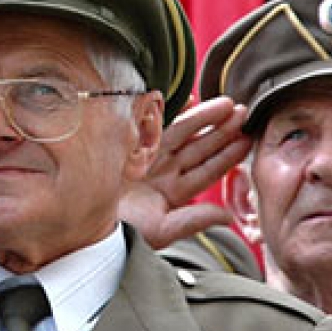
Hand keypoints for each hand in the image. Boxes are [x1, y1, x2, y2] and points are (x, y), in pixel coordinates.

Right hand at [119, 96, 252, 248]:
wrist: (84, 220)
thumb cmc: (120, 231)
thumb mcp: (162, 230)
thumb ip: (194, 221)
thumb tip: (227, 217)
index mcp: (173, 193)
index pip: (207, 170)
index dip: (228, 155)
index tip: (247, 140)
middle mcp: (163, 173)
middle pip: (198, 147)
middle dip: (221, 130)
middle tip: (243, 112)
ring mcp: (146, 158)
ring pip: (181, 133)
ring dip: (203, 118)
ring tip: (226, 104)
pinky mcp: (128, 146)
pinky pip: (152, 125)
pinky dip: (168, 112)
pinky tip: (188, 99)